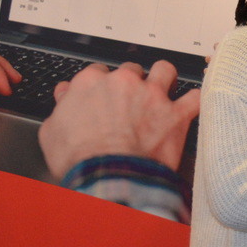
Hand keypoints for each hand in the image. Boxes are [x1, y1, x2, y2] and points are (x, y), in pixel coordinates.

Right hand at [38, 60, 200, 179]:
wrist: (108, 176)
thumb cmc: (80, 159)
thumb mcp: (52, 131)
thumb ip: (61, 107)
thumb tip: (64, 95)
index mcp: (91, 83)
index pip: (99, 71)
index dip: (103, 85)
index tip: (105, 96)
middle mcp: (123, 82)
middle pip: (132, 70)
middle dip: (133, 83)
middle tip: (132, 101)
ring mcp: (152, 95)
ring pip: (165, 70)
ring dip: (164, 79)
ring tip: (163, 91)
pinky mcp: (176, 114)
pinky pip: (195, 98)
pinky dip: (194, 101)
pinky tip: (191, 105)